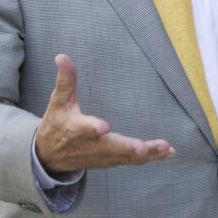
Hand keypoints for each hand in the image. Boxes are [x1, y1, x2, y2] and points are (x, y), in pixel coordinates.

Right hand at [35, 54, 174, 174]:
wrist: (50, 156)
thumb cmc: (56, 125)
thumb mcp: (58, 102)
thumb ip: (65, 80)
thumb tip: (62, 56)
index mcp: (75, 129)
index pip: (84, 129)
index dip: (93, 128)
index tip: (103, 128)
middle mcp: (90, 145)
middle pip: (110, 147)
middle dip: (126, 148)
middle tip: (141, 148)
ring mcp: (102, 155)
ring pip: (125, 157)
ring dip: (147, 153)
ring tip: (165, 147)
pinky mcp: (111, 161)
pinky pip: (132, 162)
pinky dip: (151, 158)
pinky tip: (168, 152)